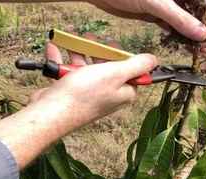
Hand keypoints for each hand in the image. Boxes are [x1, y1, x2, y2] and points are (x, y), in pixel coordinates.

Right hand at [32, 43, 156, 126]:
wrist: (51, 111)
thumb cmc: (83, 95)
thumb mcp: (115, 73)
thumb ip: (137, 65)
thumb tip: (153, 61)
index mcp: (124, 92)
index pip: (130, 71)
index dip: (121, 56)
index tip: (112, 46)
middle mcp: (108, 95)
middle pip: (107, 67)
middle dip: (97, 51)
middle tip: (90, 40)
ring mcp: (89, 95)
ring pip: (86, 68)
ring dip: (78, 53)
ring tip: (71, 42)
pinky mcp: (71, 94)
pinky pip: (69, 72)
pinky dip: (62, 60)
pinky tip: (55, 50)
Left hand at [87, 0, 205, 40]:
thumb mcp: (156, 3)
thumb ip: (179, 18)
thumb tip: (201, 33)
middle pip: (197, 11)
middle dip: (202, 28)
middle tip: (204, 46)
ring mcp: (166, 3)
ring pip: (184, 19)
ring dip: (190, 34)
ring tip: (195, 49)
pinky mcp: (156, 11)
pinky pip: (171, 24)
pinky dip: (176, 34)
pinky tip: (180, 44)